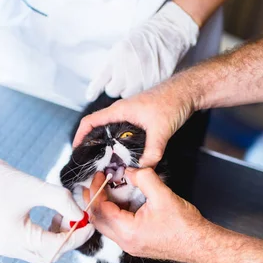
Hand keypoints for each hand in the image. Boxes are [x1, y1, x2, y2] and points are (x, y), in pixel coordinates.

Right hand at [0, 142, 93, 262]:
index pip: (54, 246)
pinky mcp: (6, 241)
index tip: (91, 224)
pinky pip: (33, 246)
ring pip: (42, 251)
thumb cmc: (2, 180)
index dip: (76, 236)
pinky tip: (55, 218)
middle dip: (69, 238)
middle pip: (49, 253)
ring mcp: (5, 247)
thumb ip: (62, 201)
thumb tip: (82, 215)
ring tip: (67, 216)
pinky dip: (47, 235)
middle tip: (82, 220)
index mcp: (13, 238)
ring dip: (58, 237)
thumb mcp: (36, 187)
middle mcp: (8, 248)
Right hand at [75, 77, 195, 167]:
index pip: (91, 121)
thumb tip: (143, 170)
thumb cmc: (172, 101)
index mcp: (120, 110)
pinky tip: (125, 157)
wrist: (187, 92)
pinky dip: (120, 145)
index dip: (80, 135)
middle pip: (98, 128)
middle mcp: (121, 112)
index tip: (75, 150)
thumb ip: (152, 151)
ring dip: (107, 146)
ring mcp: (130, 116)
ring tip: (106, 163)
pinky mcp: (139, 120)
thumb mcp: (161, 129)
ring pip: (111, 132)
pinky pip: (122, 133)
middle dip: (92, 145)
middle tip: (90, 163)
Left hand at [84, 169, 205, 262]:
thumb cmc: (184, 225)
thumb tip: (129, 171)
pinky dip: (114, 214)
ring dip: (103, 207)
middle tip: (94, 182)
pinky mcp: (136, 244)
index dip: (97, 190)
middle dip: (93, 199)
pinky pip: (117, 229)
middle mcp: (125, 242)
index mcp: (128, 231)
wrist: (199, 244)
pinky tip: (120, 201)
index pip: (101, 209)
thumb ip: (143, 178)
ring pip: (106, 226)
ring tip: (105, 189)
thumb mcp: (162, 195)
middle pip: (98, 220)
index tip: (100, 175)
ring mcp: (130, 245)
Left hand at [86, 2, 198, 100]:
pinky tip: (145, 78)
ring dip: (129, 89)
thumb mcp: (118, 48)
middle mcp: (129, 65)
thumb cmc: (139, 41)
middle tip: (122, 78)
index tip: (90, 96)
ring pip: (128, 95)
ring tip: (134, 77)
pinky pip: (143, 93)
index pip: (101, 79)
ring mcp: (144, 74)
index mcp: (118, 55)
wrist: (166, 33)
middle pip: (113, 91)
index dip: (94, 89)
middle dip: (115, 87)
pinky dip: (143, 89)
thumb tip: (93, 90)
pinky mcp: (157, 80)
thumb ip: (106, 68)